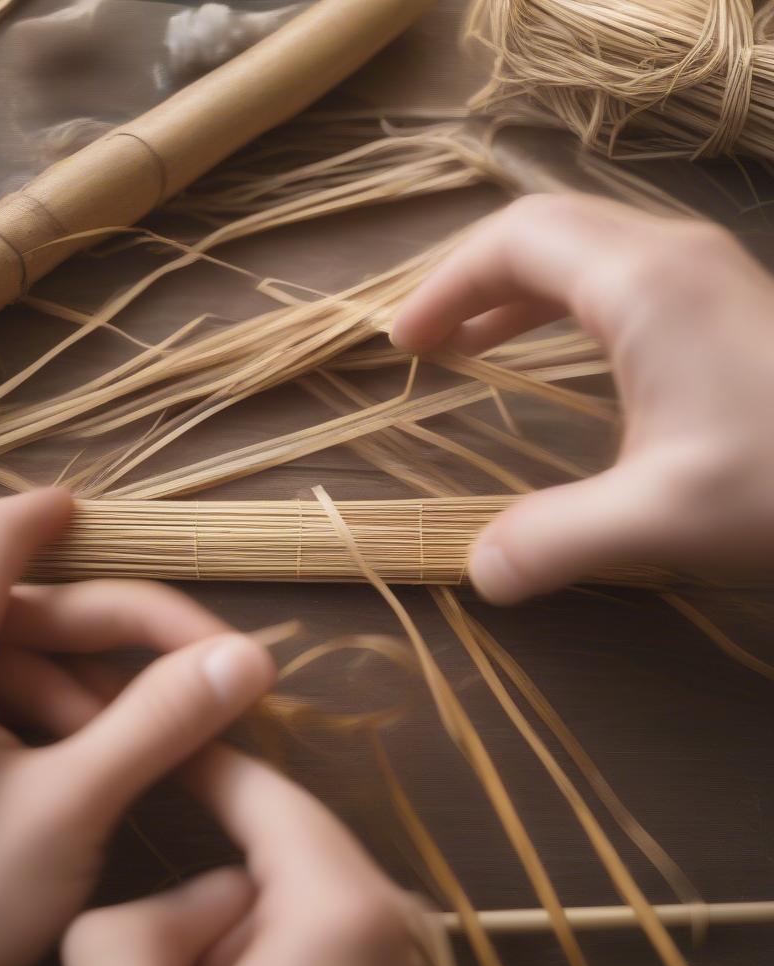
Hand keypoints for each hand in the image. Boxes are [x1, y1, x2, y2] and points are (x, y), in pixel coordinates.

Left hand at [0, 490, 274, 965]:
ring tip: (129, 706)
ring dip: (61, 650)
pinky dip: (34, 680)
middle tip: (174, 642)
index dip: (41, 515)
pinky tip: (79, 726)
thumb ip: (160, 723)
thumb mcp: (74, 811)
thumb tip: (248, 658)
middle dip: (84, 603)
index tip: (93, 508)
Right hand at [62, 744, 430, 965]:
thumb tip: (184, 899)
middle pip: (271, 861)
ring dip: (230, 962)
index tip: (153, 731)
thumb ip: (125, 945)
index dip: (203, 757)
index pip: (265, 792)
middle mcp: (393, 928)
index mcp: (340, 918)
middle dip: (206, 910)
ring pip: (283, 919)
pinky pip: (307, 963)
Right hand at [392, 194, 773, 602]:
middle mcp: (669, 254)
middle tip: (426, 341)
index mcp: (642, 282)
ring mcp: (702, 271)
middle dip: (471, 280)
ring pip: (583, 248)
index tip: (406, 343)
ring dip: (515, 289)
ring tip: (468, 343)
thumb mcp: (664, 518)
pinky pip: (617, 274)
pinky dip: (561, 304)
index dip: (446, 286)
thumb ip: (557, 541)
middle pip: (544, 230)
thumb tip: (478, 573)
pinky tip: (553, 354)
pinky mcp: (722, 300)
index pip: (516, 243)